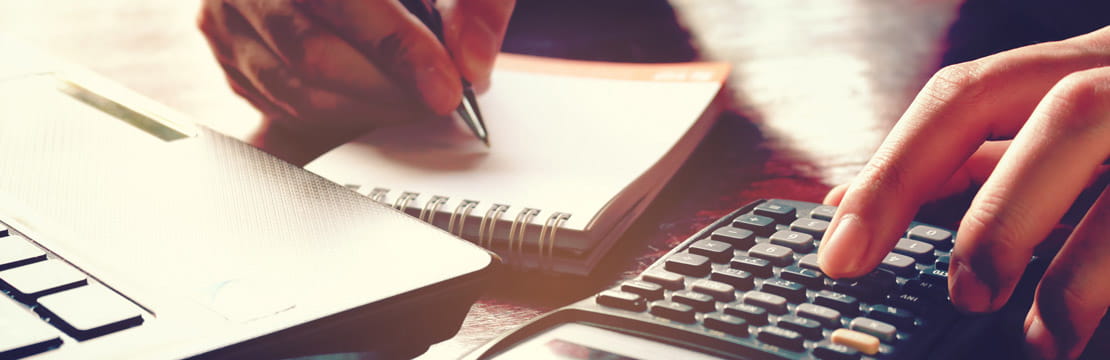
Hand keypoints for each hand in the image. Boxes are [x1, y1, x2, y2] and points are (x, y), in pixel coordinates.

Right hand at [197, 0, 513, 164]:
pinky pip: (280, 103)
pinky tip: (377, 99)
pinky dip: (338, 114)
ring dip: (368, 110)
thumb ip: (477, 2)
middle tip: (438, 101)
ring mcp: (226, 9)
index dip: (400, 49)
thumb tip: (472, 61)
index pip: (344, 1)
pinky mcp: (224, 44)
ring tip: (415, 101)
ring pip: (296, 90)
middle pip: (313, 54)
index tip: (446, 86)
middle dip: (389, 92)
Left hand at [818, 26, 1109, 358]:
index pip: (964, 97)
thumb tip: (852, 199)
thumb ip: (970, 157)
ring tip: (1037, 335)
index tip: (840, 249)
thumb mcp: (1052, 126)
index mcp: (1075, 62)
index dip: (894, 172)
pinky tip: (1086, 333)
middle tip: (963, 292)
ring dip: (1076, 270)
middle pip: (1063, 117)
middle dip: (1001, 213)